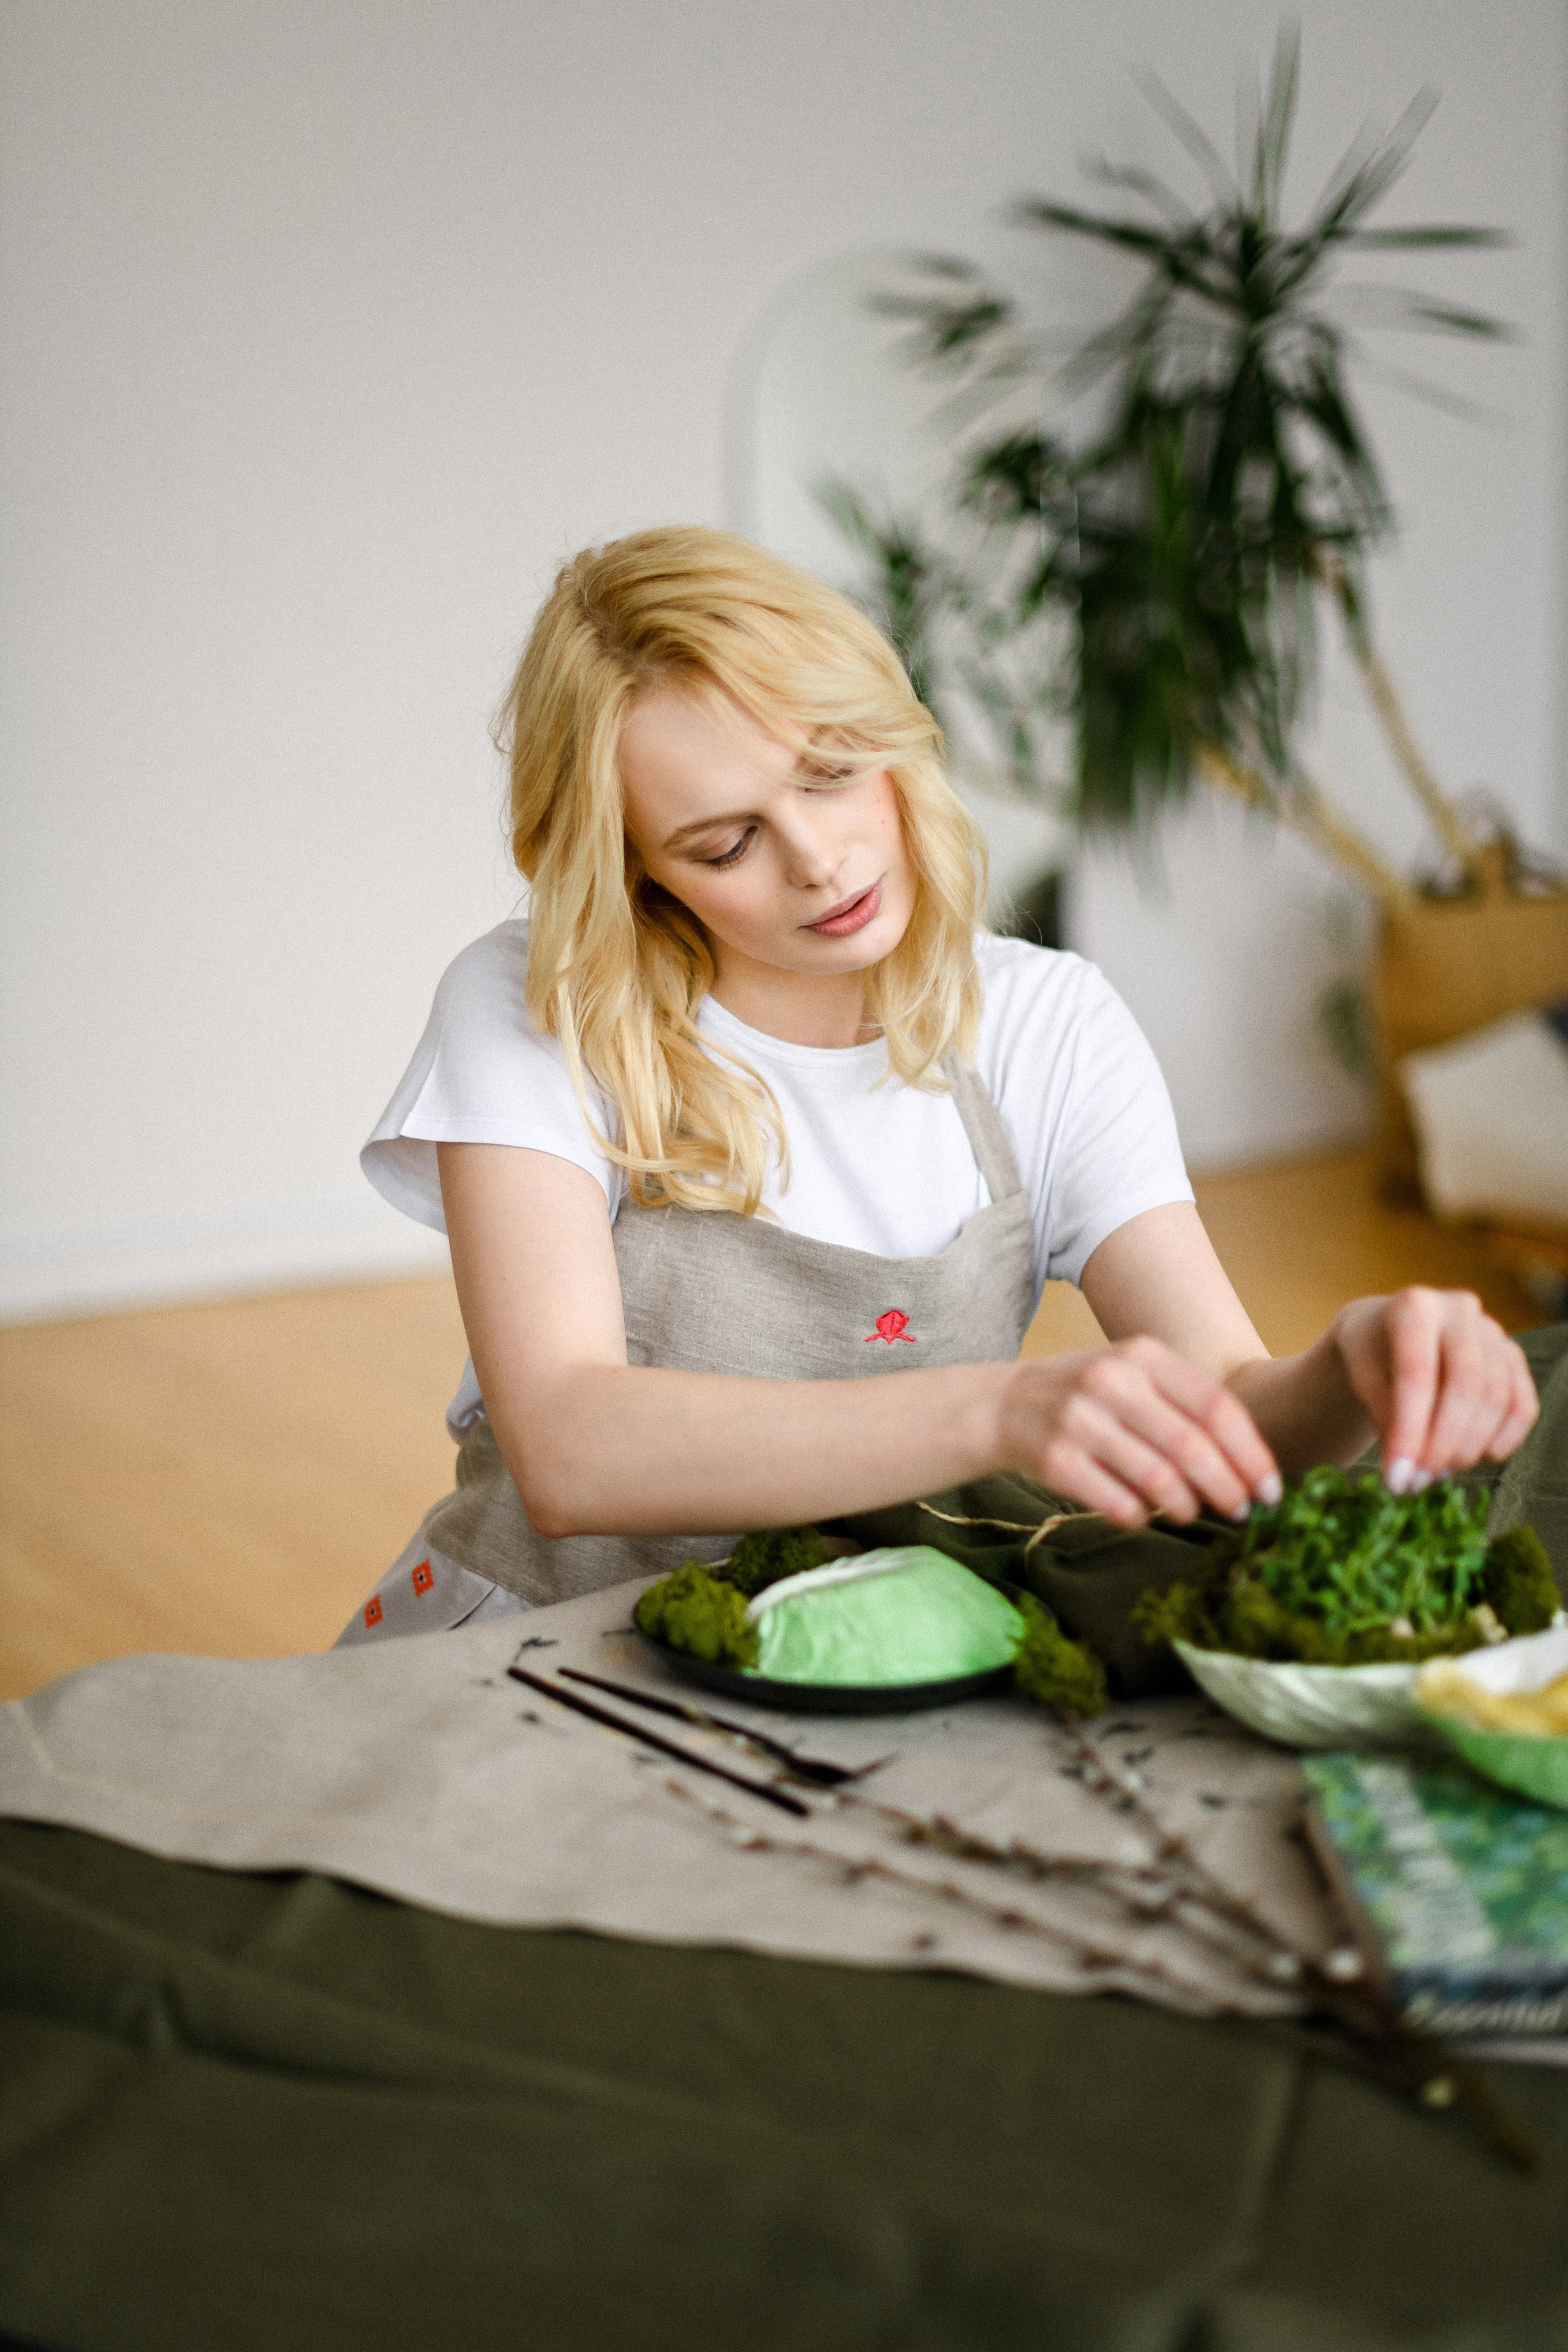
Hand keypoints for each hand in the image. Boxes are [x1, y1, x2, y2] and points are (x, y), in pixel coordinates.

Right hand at [995, 1338, 1282, 1529]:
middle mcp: (1111, 1380)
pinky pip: (1118, 1502)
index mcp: (1143, 1355)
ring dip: (1185, 1506)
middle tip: (1243, 1512)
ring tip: (1190, 1514)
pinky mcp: (1055, 1459)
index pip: (1216, 1407)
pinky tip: (1142, 1514)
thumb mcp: (1134, 1375)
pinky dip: (1140, 1516)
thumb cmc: (1088, 1396)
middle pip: (1192, 1447)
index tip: (1271, 1488)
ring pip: (1158, 1479)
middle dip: (1228, 1488)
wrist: (1003, 1405)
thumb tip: (1248, 1467)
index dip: (1251, 1453)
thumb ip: (1186, 1406)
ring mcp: (1079, 1419)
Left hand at [1332, 1288, 1537, 1491]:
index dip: (1409, 1431)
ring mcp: (1494, 1331)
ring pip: (1497, 1397)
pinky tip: (1481, 1458)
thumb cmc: (1372, 1355)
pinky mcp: (1514, 1356)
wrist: (1390, 1330)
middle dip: (1444, 1443)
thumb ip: (1384, 1418)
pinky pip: (1523, 1404)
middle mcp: (1460, 1310)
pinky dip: (1506, 1438)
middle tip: (1420, 1480)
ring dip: (1471, 1446)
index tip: (1396, 1477)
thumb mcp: (1362, 1379)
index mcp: (1415, 1306)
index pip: (1417, 1375)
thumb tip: (1408, 1472)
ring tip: (1439, 1471)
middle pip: (1467, 1384)